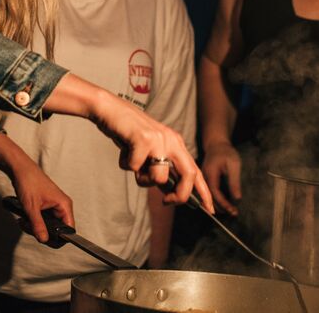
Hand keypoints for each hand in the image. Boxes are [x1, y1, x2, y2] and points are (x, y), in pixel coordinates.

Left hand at [7, 160, 73, 243]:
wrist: (20, 168)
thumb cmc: (28, 181)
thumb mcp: (32, 207)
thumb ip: (38, 225)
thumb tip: (44, 239)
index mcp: (64, 205)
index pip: (69, 229)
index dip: (59, 238)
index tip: (45, 240)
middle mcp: (61, 205)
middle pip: (57, 229)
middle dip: (42, 232)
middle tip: (29, 228)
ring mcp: (54, 205)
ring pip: (48, 225)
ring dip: (36, 226)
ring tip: (24, 222)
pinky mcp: (46, 205)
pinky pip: (43, 219)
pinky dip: (34, 221)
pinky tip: (24, 218)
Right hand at [92, 92, 214, 214]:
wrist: (109, 108)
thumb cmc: (127, 132)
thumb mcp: (149, 151)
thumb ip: (161, 170)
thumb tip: (170, 193)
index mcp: (175, 143)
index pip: (195, 170)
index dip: (204, 191)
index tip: (210, 208)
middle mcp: (171, 140)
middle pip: (189, 175)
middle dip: (180, 195)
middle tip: (166, 202)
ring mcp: (159, 139)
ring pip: (159, 177)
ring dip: (143, 179)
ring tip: (133, 163)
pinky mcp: (143, 139)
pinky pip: (135, 167)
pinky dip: (126, 164)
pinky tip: (123, 150)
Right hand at [200, 141, 241, 215]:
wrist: (216, 143)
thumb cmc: (226, 152)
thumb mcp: (234, 164)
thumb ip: (234, 181)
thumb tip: (237, 198)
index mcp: (210, 174)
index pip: (216, 193)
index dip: (224, 203)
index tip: (233, 210)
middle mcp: (204, 178)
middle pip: (210, 197)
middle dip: (221, 207)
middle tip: (233, 214)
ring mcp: (203, 178)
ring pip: (208, 196)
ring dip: (218, 205)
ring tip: (229, 211)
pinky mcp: (205, 179)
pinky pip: (209, 192)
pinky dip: (216, 199)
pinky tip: (223, 203)